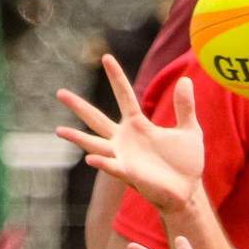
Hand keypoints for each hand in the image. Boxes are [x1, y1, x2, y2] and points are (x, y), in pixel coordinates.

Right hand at [56, 54, 203, 213]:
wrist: (188, 191)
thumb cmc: (185, 163)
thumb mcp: (189, 130)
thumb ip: (185, 107)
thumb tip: (185, 80)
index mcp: (138, 125)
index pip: (125, 95)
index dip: (116, 77)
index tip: (107, 57)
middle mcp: (125, 139)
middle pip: (97, 118)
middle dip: (79, 106)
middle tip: (60, 93)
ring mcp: (124, 157)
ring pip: (95, 144)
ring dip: (77, 137)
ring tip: (59, 130)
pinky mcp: (129, 173)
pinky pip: (112, 167)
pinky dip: (102, 163)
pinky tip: (90, 159)